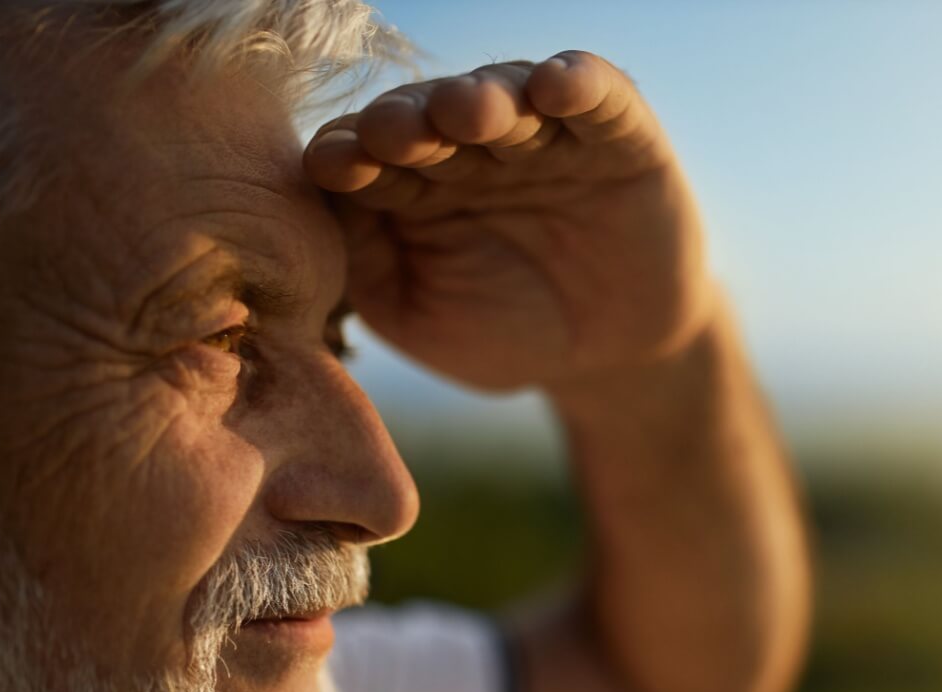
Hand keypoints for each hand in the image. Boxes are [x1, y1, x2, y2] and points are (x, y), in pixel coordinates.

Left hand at [303, 51, 715, 392]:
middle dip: (408, 120)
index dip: (349, 153)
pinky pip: (600, 97)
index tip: (332, 166)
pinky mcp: (618, 135)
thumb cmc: (499, 333)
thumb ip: (365, 259)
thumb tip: (323, 197)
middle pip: (429, 114)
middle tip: (393, 133)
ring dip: (483, 98)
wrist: (608, 358)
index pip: (367, 153)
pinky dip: (580, 82)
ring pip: (507, 95)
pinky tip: (556, 85)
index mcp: (411, 181)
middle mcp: (470, 144)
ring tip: (466, 110)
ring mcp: (543, 135)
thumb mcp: (415, 313)